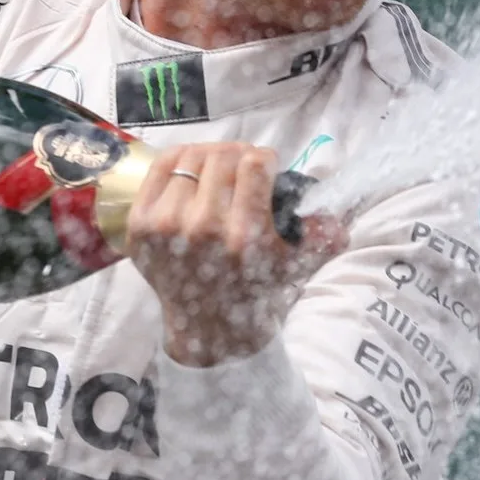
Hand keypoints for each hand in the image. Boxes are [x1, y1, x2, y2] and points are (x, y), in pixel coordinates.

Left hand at [127, 142, 348, 366]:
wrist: (208, 324)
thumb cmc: (256, 286)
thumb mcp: (295, 262)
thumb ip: (323, 236)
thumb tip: (340, 221)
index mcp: (244, 236)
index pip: (255, 164)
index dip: (267, 159)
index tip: (268, 169)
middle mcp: (202, 228)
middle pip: (224, 157)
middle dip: (240, 155)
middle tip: (244, 166)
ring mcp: (165, 225)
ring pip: (192, 158)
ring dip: (211, 155)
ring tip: (220, 167)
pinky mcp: (139, 224)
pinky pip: (161, 167)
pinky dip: (180, 159)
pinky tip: (194, 168)